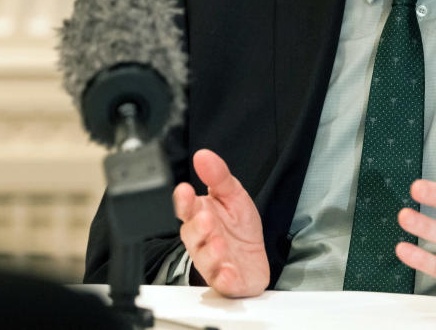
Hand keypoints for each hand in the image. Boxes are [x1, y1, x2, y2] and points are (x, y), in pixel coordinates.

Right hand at [173, 148, 268, 296]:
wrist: (253, 259)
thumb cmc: (237, 227)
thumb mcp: (233, 194)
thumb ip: (218, 176)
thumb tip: (203, 155)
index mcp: (200, 216)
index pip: (186, 208)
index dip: (183, 201)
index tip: (184, 191)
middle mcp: (202, 240)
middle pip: (192, 234)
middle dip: (197, 227)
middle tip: (206, 218)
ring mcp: (213, 261)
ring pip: (205, 259)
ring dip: (211, 252)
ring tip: (219, 244)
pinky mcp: (226, 280)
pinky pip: (222, 281)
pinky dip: (224, 277)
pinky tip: (228, 272)